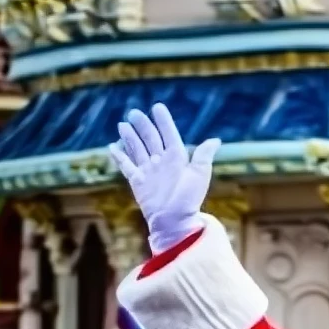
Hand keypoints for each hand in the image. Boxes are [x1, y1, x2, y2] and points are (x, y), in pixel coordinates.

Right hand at [108, 104, 220, 254]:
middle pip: (150, 139)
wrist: (174, 220)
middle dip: (143, 126)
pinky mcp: (137, 181)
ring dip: (130, 137)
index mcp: (177, 159)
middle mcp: (162, 163)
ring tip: (123, 125)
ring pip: (137, 149)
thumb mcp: (199, 174)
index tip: (158, 107)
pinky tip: (112, 146)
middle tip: (134, 113)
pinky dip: (119, 156)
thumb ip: (204, 156)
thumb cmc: (189, 199)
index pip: (169, 135)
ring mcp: (149, 171)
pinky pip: (126, 165)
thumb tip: (215, 140)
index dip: (164, 121)